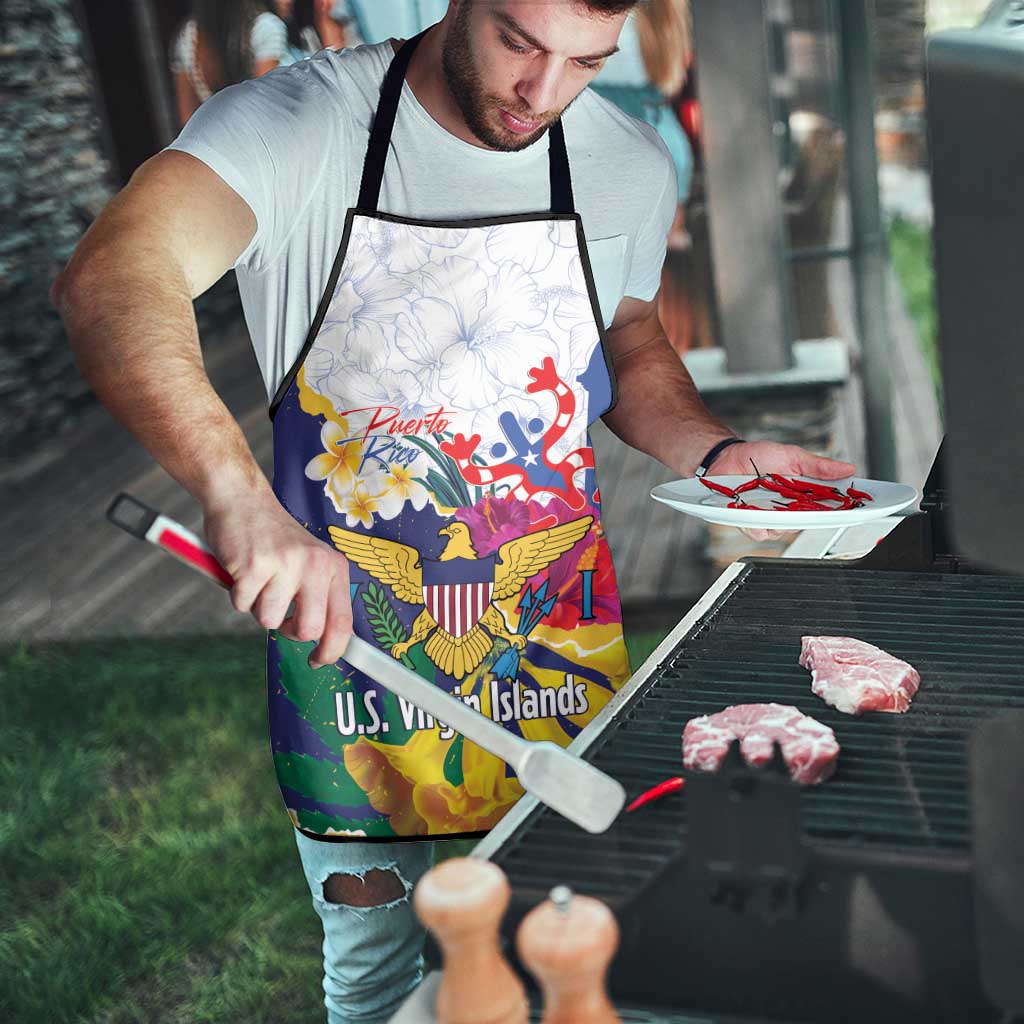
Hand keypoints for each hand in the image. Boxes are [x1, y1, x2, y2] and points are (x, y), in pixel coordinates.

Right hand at [203, 488, 351, 668]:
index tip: (318, 661)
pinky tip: (242, 570)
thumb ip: (318, 595)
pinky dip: (237, 594)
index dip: (332, 650)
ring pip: (269, 621)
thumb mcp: (309, 561)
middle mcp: (315, 565)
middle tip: (279, 614)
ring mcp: (285, 564)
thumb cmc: (274, 538)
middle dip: (289, 631)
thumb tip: (322, 642)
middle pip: (309, 630)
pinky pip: (242, 605)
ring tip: (259, 579)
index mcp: (333, 566)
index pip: (342, 622)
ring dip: (258, 607)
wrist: (242, 499)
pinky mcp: (254, 566)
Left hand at [709, 440, 856, 541]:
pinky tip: (756, 512)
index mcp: (803, 495)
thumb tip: (848, 468)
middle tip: (814, 506)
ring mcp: (770, 518)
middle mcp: (789, 510)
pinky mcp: (750, 523)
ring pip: (784, 530)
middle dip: (814, 517)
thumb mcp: (792, 456)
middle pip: (809, 523)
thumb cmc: (758, 457)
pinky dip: (759, 523)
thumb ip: (818, 466)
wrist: (726, 457)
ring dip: (782, 519)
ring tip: (776, 504)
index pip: (828, 507)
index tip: (858, 508)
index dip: (844, 510)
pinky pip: (759, 531)